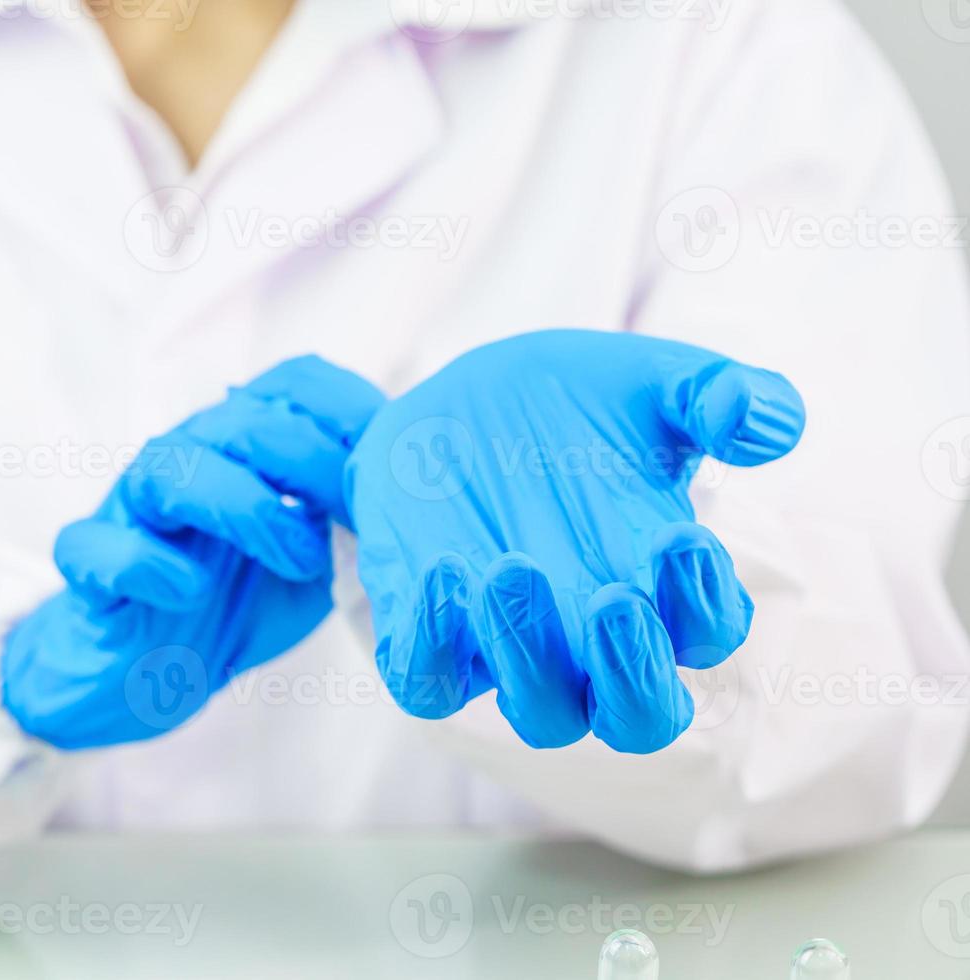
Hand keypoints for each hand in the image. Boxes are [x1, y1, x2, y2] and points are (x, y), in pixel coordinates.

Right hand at [3, 356, 384, 748]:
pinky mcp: (90, 566)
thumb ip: (351, 526)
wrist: (149, 672)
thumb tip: (413, 506)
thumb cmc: (238, 601)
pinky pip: (98, 547)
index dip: (350, 411)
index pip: (294, 384)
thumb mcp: (316, 562)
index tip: (394, 466)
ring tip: (298, 561)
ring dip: (244, 507)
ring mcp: (131, 510)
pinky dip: (147, 564)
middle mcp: (186, 458)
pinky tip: (190, 591)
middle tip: (355, 521)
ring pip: (171, 469)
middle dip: (311, 463)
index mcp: (245, 445)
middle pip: (242, 420)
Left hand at [343, 329, 805, 752]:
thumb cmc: (578, 404)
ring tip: (512, 569)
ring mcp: (510, 644)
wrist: (459, 403)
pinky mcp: (428, 631)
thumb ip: (715, 394)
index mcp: (663, 587)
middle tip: (617, 602)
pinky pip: (431, 682)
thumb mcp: (651, 383)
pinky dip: (435, 645)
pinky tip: (443, 569)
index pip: (708, 634)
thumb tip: (764, 419)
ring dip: (531, 657)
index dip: (704, 602)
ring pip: (541, 714)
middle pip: (638, 719)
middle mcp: (593, 637)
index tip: (681, 537)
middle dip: (634, 675)